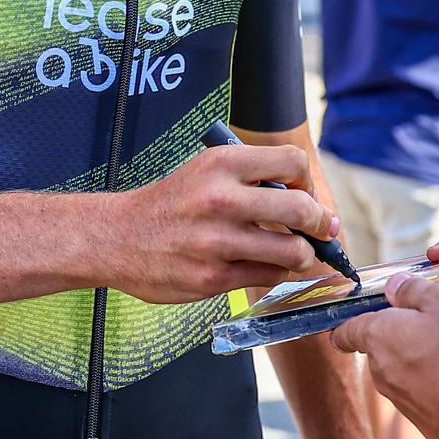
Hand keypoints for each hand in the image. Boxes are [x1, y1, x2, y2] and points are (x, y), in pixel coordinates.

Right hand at [105, 143, 337, 304]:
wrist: (117, 237)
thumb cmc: (171, 204)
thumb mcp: (206, 170)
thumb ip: (252, 178)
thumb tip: (308, 198)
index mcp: (222, 163)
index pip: (293, 161)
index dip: (308, 181)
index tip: (306, 195)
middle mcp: (221, 199)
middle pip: (301, 209)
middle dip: (321, 223)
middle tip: (322, 230)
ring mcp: (217, 241)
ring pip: (292, 251)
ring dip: (302, 255)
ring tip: (295, 253)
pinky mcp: (213, 277)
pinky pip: (268, 276)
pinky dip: (275, 273)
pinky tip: (264, 266)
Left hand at [332, 272, 438, 438]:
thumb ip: (415, 289)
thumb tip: (394, 287)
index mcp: (380, 336)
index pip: (347, 331)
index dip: (347, 323)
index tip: (348, 322)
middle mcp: (382, 371)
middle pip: (381, 347)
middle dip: (401, 333)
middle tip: (434, 319)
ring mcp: (403, 400)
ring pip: (404, 369)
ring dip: (423, 356)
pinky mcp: (426, 421)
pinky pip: (426, 391)